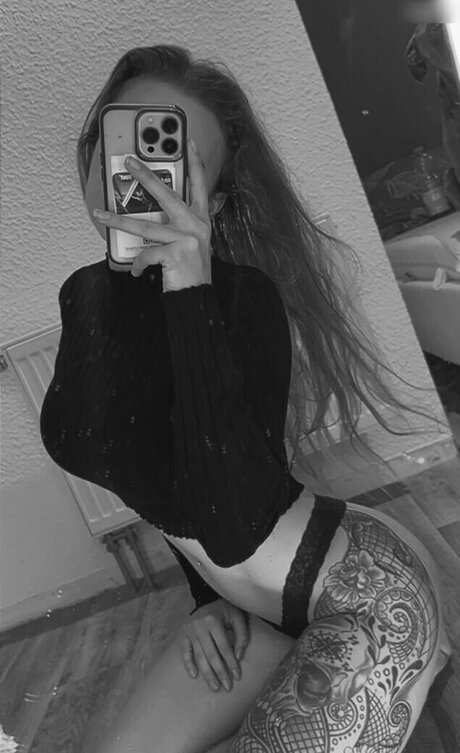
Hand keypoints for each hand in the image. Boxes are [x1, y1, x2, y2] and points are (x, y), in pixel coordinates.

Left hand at [93, 138, 211, 291]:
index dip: (196, 163)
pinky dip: (139, 263)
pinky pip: (146, 254)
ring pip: (145, 226)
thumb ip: (181, 225)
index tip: (188, 143)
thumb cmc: (191, 271)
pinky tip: (138, 271)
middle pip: (167, 194)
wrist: (197, 297)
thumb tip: (154, 214)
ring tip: (101, 215)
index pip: (199, 185)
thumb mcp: (193, 244)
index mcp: (201, 220)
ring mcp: (186, 239)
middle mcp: (196, 225)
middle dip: (146, 176)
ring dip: (118, 221)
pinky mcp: (176, 253)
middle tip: (130, 163)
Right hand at [179, 598, 250, 692]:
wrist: (208, 599)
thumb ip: (242, 635)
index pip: (224, 647)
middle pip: (211, 654)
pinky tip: (195, 675)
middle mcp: (199, 626)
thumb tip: (239, 657)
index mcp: (213, 620)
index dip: (231, 662)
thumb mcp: (238, 617)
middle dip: (220, 672)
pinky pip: (184, 652)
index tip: (237, 676)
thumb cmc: (226, 610)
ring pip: (199, 656)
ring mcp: (190, 631)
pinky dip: (188, 664)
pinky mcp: (184, 634)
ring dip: (207, 673)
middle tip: (227, 686)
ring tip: (215, 686)